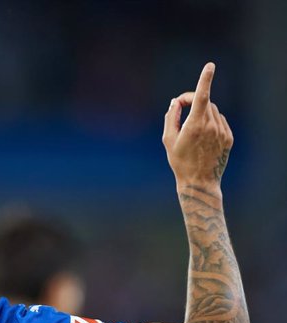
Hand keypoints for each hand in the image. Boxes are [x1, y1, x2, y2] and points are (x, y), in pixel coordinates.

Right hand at [162, 63, 233, 188]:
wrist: (199, 181)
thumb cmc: (180, 161)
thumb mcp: (168, 140)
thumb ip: (171, 117)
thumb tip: (176, 102)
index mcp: (195, 126)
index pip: (202, 97)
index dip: (205, 79)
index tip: (210, 66)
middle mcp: (211, 126)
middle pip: (205, 102)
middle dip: (193, 101)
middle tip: (179, 107)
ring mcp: (222, 132)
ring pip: (213, 111)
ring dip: (202, 112)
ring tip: (191, 129)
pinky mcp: (228, 137)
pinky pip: (220, 121)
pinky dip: (211, 122)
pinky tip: (203, 137)